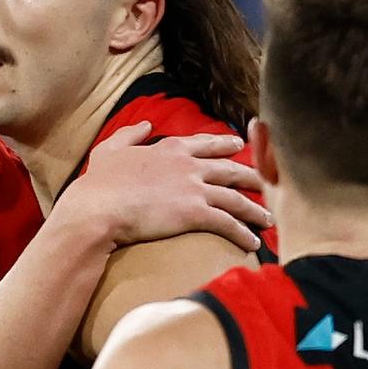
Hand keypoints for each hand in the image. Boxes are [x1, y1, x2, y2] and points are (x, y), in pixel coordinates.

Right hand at [56, 121, 270, 251]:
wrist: (99, 207)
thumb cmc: (100, 182)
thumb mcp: (110, 148)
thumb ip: (129, 134)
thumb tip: (144, 125)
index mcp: (171, 148)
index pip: (207, 143)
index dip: (226, 144)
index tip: (240, 145)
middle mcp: (188, 165)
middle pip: (230, 169)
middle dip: (252, 175)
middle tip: (266, 181)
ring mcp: (194, 188)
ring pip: (235, 198)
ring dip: (255, 210)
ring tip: (268, 219)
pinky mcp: (195, 213)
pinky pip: (227, 223)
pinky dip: (243, 233)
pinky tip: (252, 243)